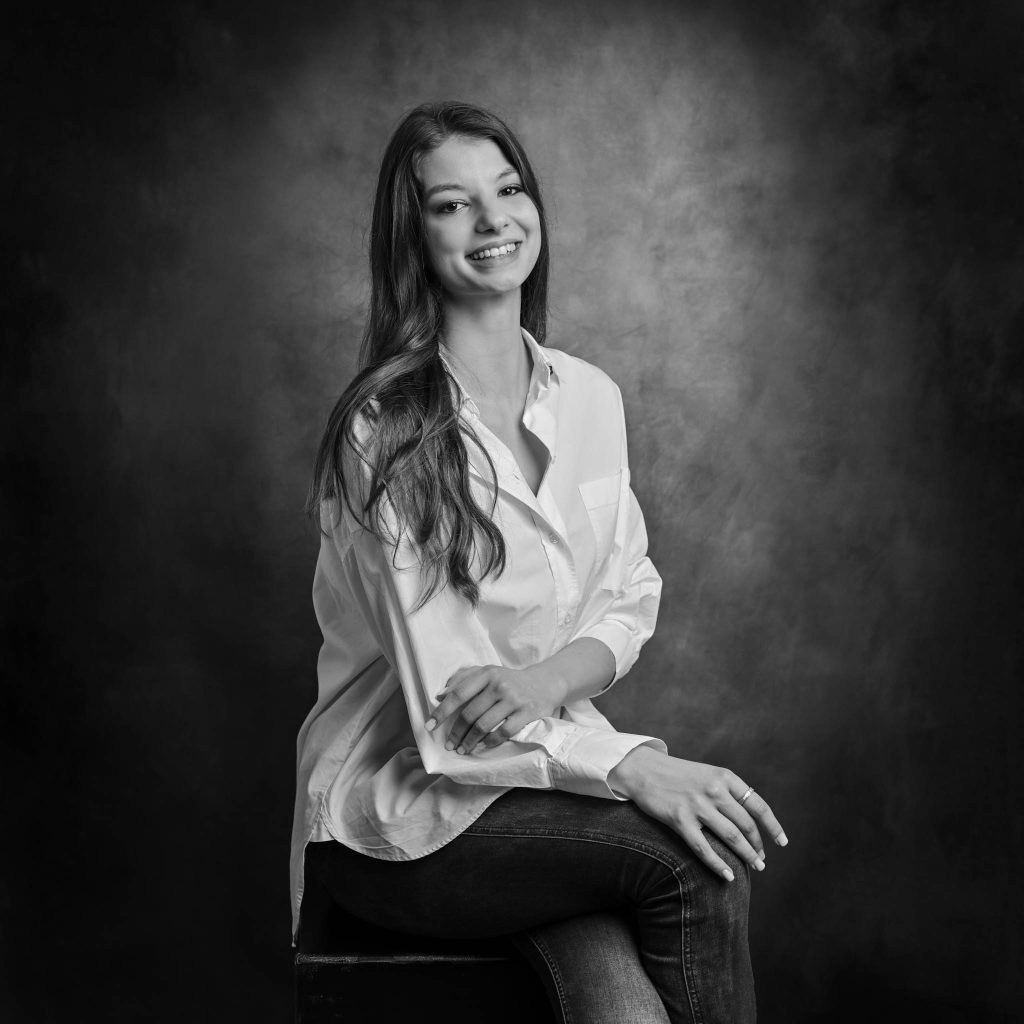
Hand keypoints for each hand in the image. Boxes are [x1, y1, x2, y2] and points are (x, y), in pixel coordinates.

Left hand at [424, 664, 565, 754]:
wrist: (545, 683)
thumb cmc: (509, 680)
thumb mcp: (488, 673)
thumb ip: (463, 680)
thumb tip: (440, 696)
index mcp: (486, 673)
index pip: (458, 694)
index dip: (442, 712)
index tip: (429, 727)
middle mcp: (499, 684)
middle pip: (469, 713)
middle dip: (456, 733)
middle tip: (448, 745)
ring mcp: (513, 699)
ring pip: (484, 725)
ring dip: (470, 741)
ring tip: (462, 749)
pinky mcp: (526, 713)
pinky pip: (503, 732)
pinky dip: (489, 742)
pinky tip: (481, 747)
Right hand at [608, 746, 787, 879]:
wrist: (643, 769)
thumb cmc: (677, 775)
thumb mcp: (707, 774)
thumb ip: (727, 792)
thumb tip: (749, 820)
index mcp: (724, 777)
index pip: (758, 805)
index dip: (773, 827)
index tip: (782, 843)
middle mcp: (714, 789)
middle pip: (746, 825)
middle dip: (758, 846)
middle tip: (762, 861)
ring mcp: (697, 804)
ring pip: (731, 837)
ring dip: (747, 856)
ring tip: (755, 868)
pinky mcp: (679, 819)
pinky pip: (704, 848)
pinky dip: (719, 865)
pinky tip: (728, 876)